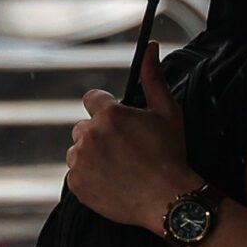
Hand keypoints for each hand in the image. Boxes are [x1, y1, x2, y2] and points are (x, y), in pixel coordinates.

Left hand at [65, 47, 201, 231]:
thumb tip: (150, 46)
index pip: (92, 99)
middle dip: (99, 134)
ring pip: (78, 151)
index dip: (107, 110)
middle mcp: (88, 135)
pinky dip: (88, 177)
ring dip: (91, 155)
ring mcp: (79, 161)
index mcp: (108, 114)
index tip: (120, 124)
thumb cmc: (171, 154)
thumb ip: (153, 78)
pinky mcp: (76, 184)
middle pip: (83, 127)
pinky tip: (111, 181)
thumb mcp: (167, 112)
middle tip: (124, 150)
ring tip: (119, 167)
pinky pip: (76, 174)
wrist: (168, 200)